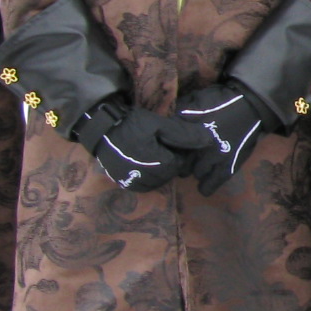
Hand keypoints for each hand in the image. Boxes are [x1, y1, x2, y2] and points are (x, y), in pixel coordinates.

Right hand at [79, 103, 214, 192]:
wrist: (101, 130)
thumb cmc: (132, 124)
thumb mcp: (160, 124)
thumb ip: (184, 134)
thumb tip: (209, 141)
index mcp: (159, 162)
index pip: (180, 162)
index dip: (178, 151)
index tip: (168, 141)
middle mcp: (147, 177)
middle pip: (170, 173)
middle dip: (169, 161)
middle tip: (158, 146)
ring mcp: (135, 183)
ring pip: (158, 181)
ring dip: (159, 170)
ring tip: (150, 153)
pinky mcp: (125, 184)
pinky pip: (144, 186)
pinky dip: (148, 177)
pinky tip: (143, 163)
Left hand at [168, 80, 271, 193]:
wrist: (250, 104)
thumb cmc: (220, 100)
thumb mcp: (193, 100)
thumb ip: (178, 113)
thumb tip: (164, 125)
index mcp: (186, 128)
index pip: (167, 145)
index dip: (167, 146)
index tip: (170, 147)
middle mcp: (197, 145)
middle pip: (179, 162)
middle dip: (181, 159)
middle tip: (186, 156)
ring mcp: (213, 158)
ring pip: (193, 173)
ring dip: (194, 169)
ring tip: (198, 164)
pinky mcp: (228, 166)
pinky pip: (210, 185)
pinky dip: (205, 187)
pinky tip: (203, 186)